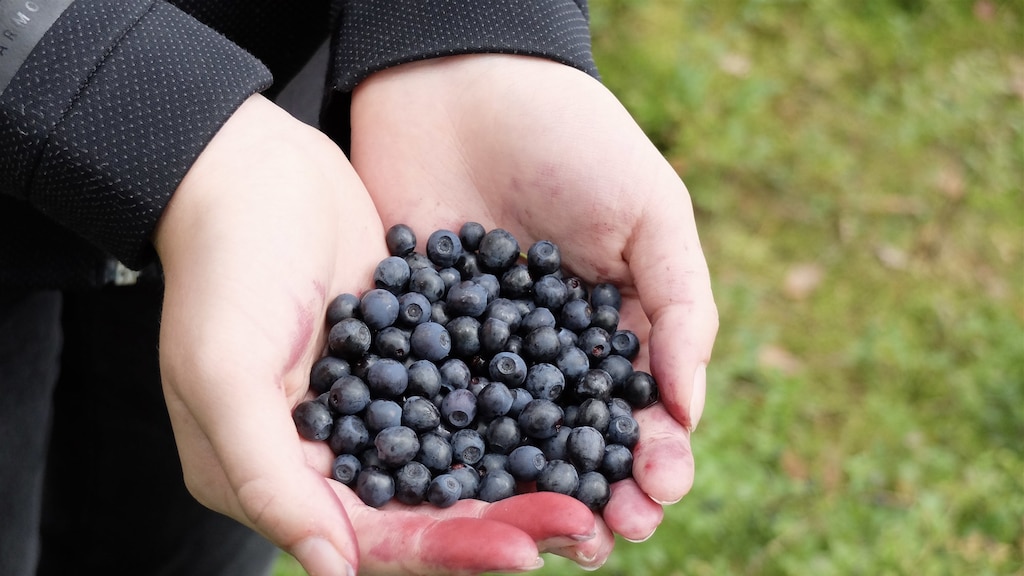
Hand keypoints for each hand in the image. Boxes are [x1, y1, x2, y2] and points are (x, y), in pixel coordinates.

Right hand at [154, 94, 596, 574]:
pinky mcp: (411, 357)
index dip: (449, 550)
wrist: (253, 167)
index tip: (524, 553)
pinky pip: (467, 396)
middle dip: (504, 520)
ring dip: (520, 473)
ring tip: (592, 483)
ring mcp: (377, 406)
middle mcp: (334, 456)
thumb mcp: (225, 375)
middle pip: (430, 508)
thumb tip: (332, 573)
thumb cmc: (224, 269)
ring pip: (459, 458)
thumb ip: (270, 477)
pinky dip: (514, 408)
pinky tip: (573, 412)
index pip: (375, 539)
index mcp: (283, 478)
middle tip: (581, 524)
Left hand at [349, 54, 718, 565]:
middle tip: (605, 536)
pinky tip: (456, 488)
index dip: (654, 455)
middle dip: (596, 491)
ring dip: (526, 493)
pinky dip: (446, 450)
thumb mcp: (651, 210)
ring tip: (541, 535)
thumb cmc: (572, 137)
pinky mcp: (418, 337)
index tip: (656, 489)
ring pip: (507, 440)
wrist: (461, 80)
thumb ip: (680, 306)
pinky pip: (433, 404)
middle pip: (577, 440)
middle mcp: (550, 351)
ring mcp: (483, 350)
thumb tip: (689, 408)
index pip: (641, 409)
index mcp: (615, 325)